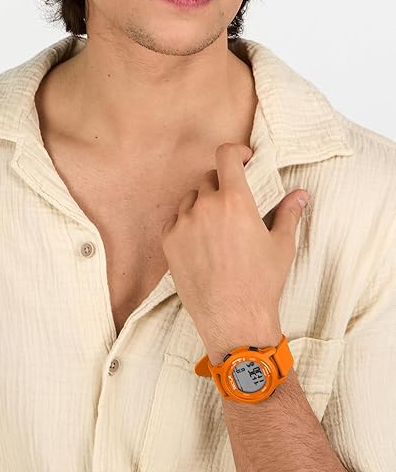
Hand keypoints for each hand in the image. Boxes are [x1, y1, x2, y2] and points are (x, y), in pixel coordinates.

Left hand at [160, 143, 308, 363]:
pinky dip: (187, 222)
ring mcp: (184, 223)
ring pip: (191, 198)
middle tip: (234, 203)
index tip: (244, 159)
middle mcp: (205, 206)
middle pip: (209, 178)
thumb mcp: (281, 245)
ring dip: (203, 203)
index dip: (235, 152)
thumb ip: (288, 213)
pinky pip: (175, 219)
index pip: (226, 155)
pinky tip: (201, 240)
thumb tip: (300, 194)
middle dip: (223, 184)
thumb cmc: (262, 282)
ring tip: (218, 226)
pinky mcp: (170, 242)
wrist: (234, 319)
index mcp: (235, 200)